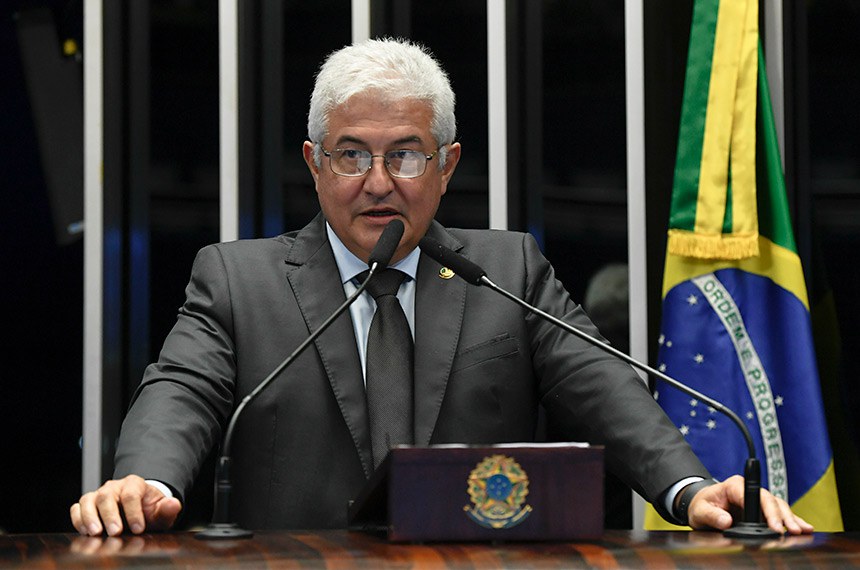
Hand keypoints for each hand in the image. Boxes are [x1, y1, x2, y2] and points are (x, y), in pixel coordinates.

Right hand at [70, 475, 181, 535]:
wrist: (139, 510)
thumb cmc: (149, 511)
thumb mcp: (161, 511)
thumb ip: (168, 508)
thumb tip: (174, 504)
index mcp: (134, 484)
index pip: (131, 494)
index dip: (134, 512)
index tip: (138, 529)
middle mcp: (114, 486)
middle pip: (107, 496)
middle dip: (110, 515)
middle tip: (115, 532)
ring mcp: (99, 494)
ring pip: (88, 500)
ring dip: (89, 517)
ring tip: (95, 533)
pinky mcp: (87, 504)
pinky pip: (77, 508)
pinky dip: (78, 519)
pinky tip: (85, 531)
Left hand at [687, 475, 813, 534]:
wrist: (701, 506)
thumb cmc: (701, 505)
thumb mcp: (700, 511)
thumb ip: (711, 516)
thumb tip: (726, 522)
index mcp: (734, 485)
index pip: (755, 497)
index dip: (767, 511)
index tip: (774, 526)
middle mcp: (748, 490)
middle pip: (771, 501)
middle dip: (783, 517)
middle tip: (792, 531)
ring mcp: (756, 500)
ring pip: (778, 506)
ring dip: (790, 519)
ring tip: (802, 530)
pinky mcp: (760, 510)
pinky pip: (778, 514)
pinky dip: (790, 520)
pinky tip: (803, 528)